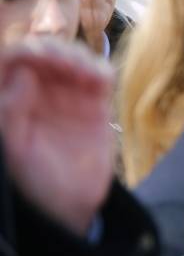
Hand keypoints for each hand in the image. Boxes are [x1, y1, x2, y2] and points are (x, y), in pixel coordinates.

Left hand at [0, 37, 115, 235]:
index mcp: (11, 100)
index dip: (23, 52)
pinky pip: (99, 76)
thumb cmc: (34, 180)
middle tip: (67, 63)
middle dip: (54, 51)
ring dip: (79, 58)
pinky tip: (100, 80)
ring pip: (72, 58)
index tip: (35, 55)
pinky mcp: (94, 102)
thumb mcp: (14, 148)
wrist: (72, 204)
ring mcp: (66, 95)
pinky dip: (100, 71)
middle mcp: (36, 92)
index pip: (11, 62)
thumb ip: (11, 111)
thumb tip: (23, 73)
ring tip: (86, 74)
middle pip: (44, 53)